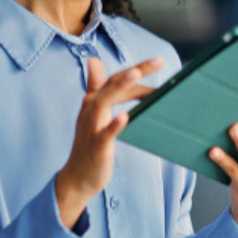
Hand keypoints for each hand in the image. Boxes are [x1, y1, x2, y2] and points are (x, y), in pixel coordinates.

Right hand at [56, 56, 163, 227]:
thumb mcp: (93, 113)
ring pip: (104, 101)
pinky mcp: (97, 146)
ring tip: (137, 74)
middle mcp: (91, 109)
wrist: (78, 177)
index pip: (115, 79)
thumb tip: (93, 60)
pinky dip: (114, 124)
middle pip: (112, 84)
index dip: (135, 70)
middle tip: (159, 61)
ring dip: (121, 86)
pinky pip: (105, 134)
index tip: (158, 63)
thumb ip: (96, 87)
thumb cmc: (90, 144)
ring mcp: (92, 127)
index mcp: (93, 101)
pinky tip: (125, 116)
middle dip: (135, 71)